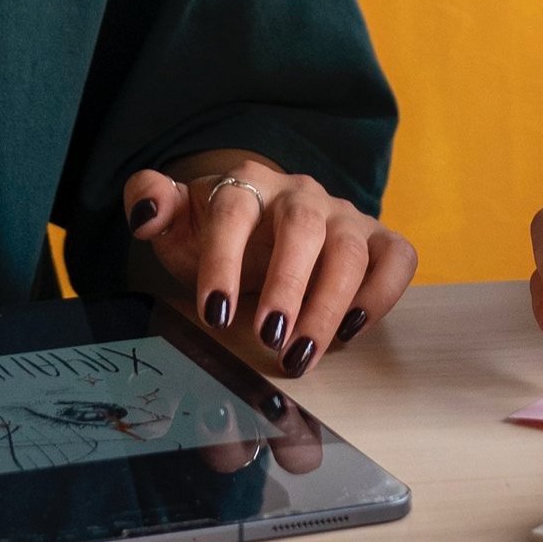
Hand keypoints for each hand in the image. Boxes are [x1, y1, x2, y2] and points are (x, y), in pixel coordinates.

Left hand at [121, 158, 415, 378]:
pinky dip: (383, 293)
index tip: (214, 314)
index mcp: (248, 184)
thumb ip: (152, 204)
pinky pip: (396, 257)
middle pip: (301, 227)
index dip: (224, 259)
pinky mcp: (378, 240)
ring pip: (348, 250)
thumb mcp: (181, 222)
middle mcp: (301, 195)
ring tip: (302, 358)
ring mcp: (343, 217)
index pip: (234, 209)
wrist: (267, 224)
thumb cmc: (219, 233)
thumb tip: (146, 214)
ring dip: (327, 306)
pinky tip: (352, 331)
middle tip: (270, 341)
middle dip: (287, 286)